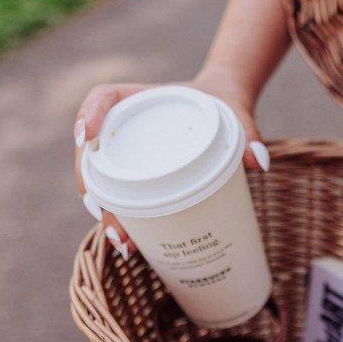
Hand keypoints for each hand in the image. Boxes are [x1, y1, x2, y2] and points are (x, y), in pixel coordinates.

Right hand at [71, 66, 268, 257]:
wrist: (221, 107)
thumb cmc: (222, 104)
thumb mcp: (235, 114)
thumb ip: (247, 132)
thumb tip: (256, 162)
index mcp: (137, 98)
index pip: (102, 98)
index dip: (88, 115)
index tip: (86, 136)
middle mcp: (122, 124)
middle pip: (92, 151)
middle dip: (92, 185)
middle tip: (107, 214)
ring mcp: (125, 151)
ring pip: (100, 179)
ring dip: (104, 210)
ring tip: (123, 240)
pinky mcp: (135, 174)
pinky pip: (118, 193)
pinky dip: (120, 217)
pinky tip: (129, 243)